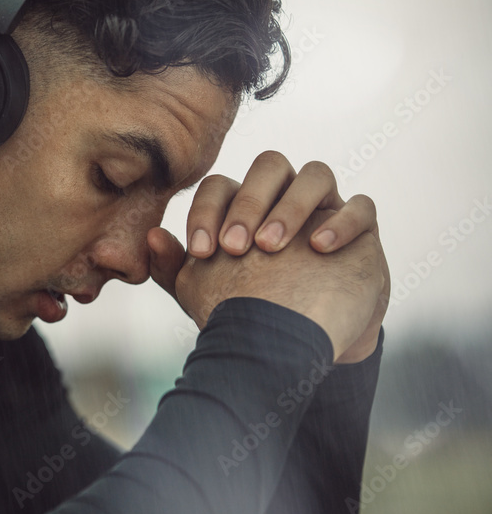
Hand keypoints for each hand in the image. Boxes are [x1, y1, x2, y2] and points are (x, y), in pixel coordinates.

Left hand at [147, 151, 387, 362]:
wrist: (299, 348)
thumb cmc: (248, 311)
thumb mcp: (204, 295)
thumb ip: (174, 269)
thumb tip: (152, 237)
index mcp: (242, 206)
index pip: (222, 186)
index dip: (208, 211)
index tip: (201, 252)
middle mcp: (283, 197)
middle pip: (270, 165)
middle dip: (249, 201)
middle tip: (236, 246)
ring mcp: (325, 208)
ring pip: (316, 175)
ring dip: (291, 205)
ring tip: (271, 246)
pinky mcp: (361, 229)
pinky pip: (361, 207)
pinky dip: (340, 221)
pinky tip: (319, 248)